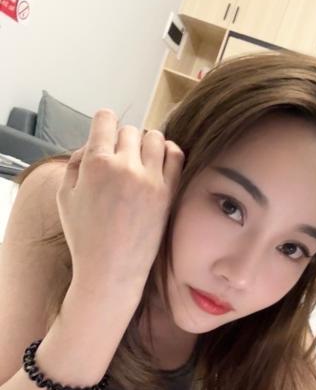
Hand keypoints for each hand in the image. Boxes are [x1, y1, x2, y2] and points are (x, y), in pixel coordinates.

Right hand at [57, 109, 184, 291]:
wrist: (111, 270)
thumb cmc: (84, 236)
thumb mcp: (65, 197)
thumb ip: (75, 163)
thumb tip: (90, 144)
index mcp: (96, 163)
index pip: (105, 120)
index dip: (103, 125)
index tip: (104, 134)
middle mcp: (125, 166)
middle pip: (129, 130)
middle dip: (122, 140)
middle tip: (119, 159)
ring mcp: (150, 179)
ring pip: (155, 137)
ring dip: (146, 143)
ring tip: (140, 160)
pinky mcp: (169, 192)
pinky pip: (176, 155)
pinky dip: (169, 152)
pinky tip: (160, 162)